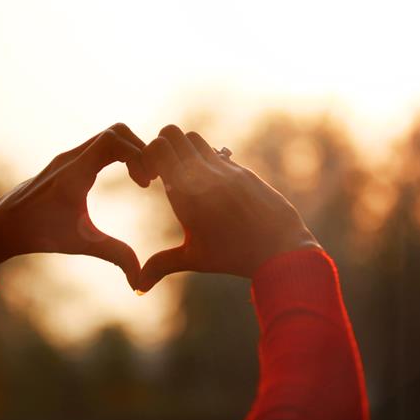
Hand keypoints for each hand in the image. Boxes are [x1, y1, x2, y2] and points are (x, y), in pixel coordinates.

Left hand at [0, 123, 150, 287]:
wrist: (3, 225)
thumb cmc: (39, 233)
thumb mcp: (80, 244)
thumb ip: (114, 255)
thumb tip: (138, 280)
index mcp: (75, 173)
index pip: (114, 141)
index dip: (138, 155)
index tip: (147, 183)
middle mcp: (72, 158)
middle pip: (117, 132)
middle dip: (140, 151)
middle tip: (149, 180)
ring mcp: (69, 157)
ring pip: (109, 137)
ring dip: (130, 152)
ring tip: (141, 181)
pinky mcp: (68, 162)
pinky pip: (100, 146)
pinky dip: (119, 155)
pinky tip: (125, 179)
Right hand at [137, 125, 319, 291]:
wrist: (281, 249)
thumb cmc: (234, 256)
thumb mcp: (194, 259)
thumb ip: (161, 265)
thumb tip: (138, 287)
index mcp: (186, 191)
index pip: (157, 147)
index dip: (147, 156)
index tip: (150, 178)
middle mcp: (204, 172)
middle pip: (172, 132)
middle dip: (162, 145)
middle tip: (163, 170)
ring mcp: (226, 168)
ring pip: (195, 138)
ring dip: (184, 150)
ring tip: (186, 175)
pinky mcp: (243, 170)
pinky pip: (217, 153)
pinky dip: (206, 162)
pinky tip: (212, 187)